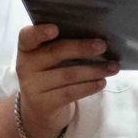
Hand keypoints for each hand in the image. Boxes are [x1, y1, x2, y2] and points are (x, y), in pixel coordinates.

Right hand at [14, 22, 117, 137]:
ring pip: (67, 75)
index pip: (27, 37)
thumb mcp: (49, 58)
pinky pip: (70, 93)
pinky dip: (89, 87)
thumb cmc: (50, 74)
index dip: (39, 32)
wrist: (39, 108)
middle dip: (81, 48)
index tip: (55, 28)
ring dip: (94, 70)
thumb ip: (62, 45)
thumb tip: (96, 38)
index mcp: (26, 49)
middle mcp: (25, 66)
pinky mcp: (44, 104)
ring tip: (113, 67)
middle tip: (102, 46)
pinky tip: (102, 82)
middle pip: (55, 53)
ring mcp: (32, 87)